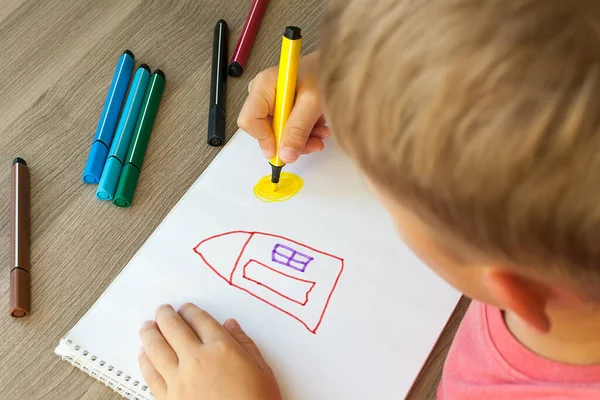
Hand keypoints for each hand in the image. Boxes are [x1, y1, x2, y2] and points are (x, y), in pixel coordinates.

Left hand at [138, 303, 280, 399]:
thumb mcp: (262, 371)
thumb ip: (245, 345)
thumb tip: (230, 326)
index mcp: (222, 348)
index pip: (200, 321)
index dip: (190, 311)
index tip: (185, 308)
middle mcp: (197, 359)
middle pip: (174, 329)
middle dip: (166, 316)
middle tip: (162, 311)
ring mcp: (179, 380)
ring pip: (157, 349)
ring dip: (150, 334)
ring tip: (147, 327)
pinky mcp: (168, 399)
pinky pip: (151, 375)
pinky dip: (145, 361)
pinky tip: (144, 355)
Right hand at [238, 52, 329, 163]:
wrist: (340, 63)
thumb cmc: (325, 71)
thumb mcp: (312, 102)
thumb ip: (298, 130)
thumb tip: (285, 155)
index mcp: (263, 85)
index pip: (249, 121)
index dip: (265, 139)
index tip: (284, 151)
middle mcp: (264, 93)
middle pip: (265, 129)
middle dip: (290, 141)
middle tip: (313, 144)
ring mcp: (273, 100)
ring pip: (279, 132)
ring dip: (302, 138)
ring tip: (322, 134)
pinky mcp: (284, 105)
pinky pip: (288, 127)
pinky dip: (304, 131)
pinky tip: (319, 128)